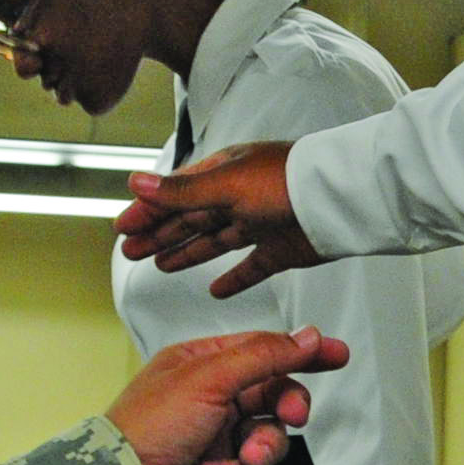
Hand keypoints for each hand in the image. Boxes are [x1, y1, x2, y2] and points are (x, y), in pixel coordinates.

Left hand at [106, 328, 346, 464]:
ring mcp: (219, 441)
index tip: (337, 355)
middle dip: (288, 406)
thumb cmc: (147, 427)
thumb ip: (264, 355)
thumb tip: (308, 336)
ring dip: (262, 449)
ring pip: (273, 440)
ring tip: (241, 458)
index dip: (302, 353)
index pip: (265, 351)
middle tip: (293, 413)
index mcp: (203, 365)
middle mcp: (214, 401)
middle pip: (277, 396)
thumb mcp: (208, 376)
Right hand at [116, 140, 321, 294]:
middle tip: (132, 252)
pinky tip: (216, 291)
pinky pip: (252, 267)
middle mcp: (240, 196)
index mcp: (224, 173)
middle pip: (191, 219)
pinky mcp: (281, 250)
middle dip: (159, 234)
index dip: (148, 211)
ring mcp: (260, 223)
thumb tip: (136, 182)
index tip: (123, 228)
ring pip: (215, 241)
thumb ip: (181, 191)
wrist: (341, 199)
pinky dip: (234, 279)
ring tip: (160, 266)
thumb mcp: (226, 184)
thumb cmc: (287, 182)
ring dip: (187, 253)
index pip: (176, 194)